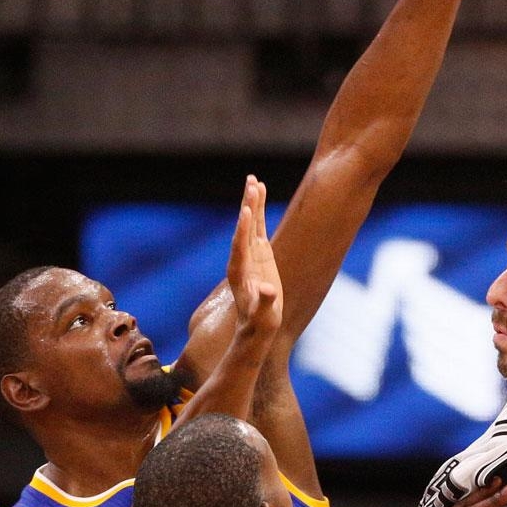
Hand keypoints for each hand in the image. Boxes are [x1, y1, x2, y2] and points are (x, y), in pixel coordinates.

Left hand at [226, 175, 282, 337]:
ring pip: (250, 223)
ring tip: (254, 180)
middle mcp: (241, 259)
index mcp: (239, 272)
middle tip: (251, 184)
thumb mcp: (263, 314)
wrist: (256, 326)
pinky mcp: (259, 253)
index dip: (243, 229)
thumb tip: (267, 289)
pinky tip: (260, 193)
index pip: (240, 246)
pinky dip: (258, 210)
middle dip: (247, 206)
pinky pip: (258, 226)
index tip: (246, 210)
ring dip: (251, 202)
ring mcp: (250, 254)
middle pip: (243, 228)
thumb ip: (265, 301)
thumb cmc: (260, 322)